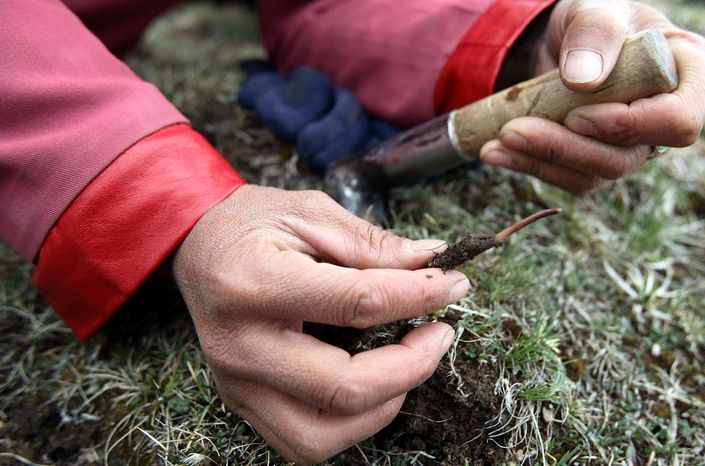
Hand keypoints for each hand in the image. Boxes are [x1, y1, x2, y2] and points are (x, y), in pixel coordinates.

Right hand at [173, 185, 468, 463]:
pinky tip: (372, 387)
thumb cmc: (250, 224)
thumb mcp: (310, 212)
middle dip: (411, 366)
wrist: (195, 245)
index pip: (356, 303)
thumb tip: (431, 263)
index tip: (452, 284)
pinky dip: (350, 425)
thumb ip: (372, 243)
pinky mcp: (242, 401)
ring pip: (321, 436)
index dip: (419, 295)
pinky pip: (303, 442)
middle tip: (439, 334)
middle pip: (343, 387)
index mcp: (255, 283)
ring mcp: (238, 382)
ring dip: (381, 407)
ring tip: (407, 366)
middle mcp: (241, 345)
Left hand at [481, 0, 704, 194]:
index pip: (678, 121)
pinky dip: (529, 165)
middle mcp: (666, 118)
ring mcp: (634, 145)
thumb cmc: (594, 19)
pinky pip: (569, 177)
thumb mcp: (595, 8)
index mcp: (689, 73)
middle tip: (513, 131)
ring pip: (593, 174)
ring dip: (540, 161)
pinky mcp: (600, 161)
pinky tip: (495, 151)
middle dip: (566, 149)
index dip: (630, 126)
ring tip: (495, 143)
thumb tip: (583, 81)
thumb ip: (595, 32)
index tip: (579, 114)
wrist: (567, 40)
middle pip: (627, 157)